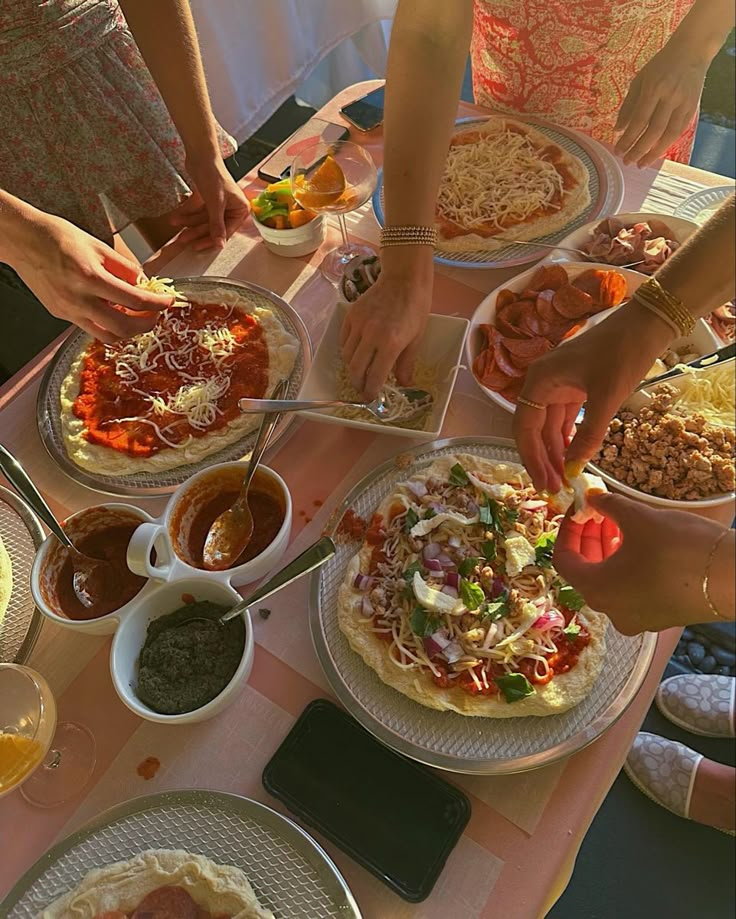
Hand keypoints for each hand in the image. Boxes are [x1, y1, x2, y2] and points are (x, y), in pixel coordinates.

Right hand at [12, 213, 172, 342]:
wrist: (22, 240)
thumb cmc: (57, 236)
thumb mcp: (98, 245)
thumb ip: (124, 268)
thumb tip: (143, 283)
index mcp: (90, 277)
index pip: (135, 300)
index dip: (157, 304)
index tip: (169, 301)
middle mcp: (78, 299)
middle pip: (125, 327)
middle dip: (147, 323)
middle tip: (155, 313)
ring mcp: (68, 311)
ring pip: (109, 336)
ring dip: (128, 330)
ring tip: (136, 315)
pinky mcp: (61, 315)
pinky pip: (92, 329)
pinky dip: (109, 325)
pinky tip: (114, 311)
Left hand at [171, 154, 249, 250]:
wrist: (201, 154)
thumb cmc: (213, 174)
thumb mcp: (215, 204)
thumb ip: (217, 226)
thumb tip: (220, 245)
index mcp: (240, 209)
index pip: (225, 231)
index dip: (210, 240)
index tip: (198, 246)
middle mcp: (231, 208)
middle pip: (212, 226)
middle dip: (196, 232)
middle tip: (183, 239)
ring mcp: (219, 203)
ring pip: (203, 219)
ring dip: (189, 223)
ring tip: (176, 226)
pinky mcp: (207, 198)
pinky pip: (197, 211)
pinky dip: (186, 213)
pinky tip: (176, 217)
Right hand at [340, 249, 433, 397]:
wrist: (404, 279)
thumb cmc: (415, 308)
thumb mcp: (416, 339)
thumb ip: (406, 364)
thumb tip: (404, 384)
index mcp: (391, 343)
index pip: (374, 376)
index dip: (370, 391)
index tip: (370, 398)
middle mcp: (371, 335)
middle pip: (356, 370)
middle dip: (358, 383)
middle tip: (363, 388)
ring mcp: (358, 324)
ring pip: (347, 356)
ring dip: (352, 368)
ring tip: (360, 371)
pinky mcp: (350, 315)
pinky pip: (343, 340)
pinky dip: (348, 351)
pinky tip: (357, 352)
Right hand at [513, 302, 672, 492]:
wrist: (645, 324)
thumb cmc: (622, 353)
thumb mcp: (607, 397)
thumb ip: (589, 435)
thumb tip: (573, 468)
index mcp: (539, 380)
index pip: (524, 428)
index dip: (531, 458)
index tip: (544, 482)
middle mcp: (542, 383)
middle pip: (533, 430)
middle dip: (542, 459)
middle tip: (554, 489)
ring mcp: (557, 386)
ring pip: (548, 427)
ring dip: (554, 452)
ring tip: (563, 479)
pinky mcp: (573, 388)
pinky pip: (563, 420)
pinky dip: (566, 439)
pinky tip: (571, 458)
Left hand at [554, 492, 726, 633]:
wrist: (735, 579)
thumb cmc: (680, 548)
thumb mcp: (637, 518)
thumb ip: (607, 506)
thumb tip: (592, 496)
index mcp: (596, 590)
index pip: (563, 560)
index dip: (567, 531)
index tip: (577, 509)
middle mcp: (611, 611)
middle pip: (586, 571)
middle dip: (589, 537)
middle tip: (599, 510)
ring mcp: (636, 618)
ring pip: (609, 580)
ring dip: (608, 550)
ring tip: (619, 521)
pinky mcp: (658, 617)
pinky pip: (630, 589)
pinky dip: (627, 565)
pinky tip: (640, 542)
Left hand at [614, 42, 706, 166]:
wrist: (692, 51)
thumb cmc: (661, 66)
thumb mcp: (639, 80)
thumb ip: (628, 105)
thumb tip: (618, 130)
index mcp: (654, 87)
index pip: (639, 120)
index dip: (628, 138)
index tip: (618, 151)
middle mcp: (670, 96)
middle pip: (653, 131)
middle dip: (639, 150)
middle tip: (627, 162)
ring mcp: (684, 103)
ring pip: (668, 135)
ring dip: (653, 153)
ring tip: (641, 163)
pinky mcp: (692, 108)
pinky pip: (678, 131)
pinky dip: (666, 144)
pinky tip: (655, 152)